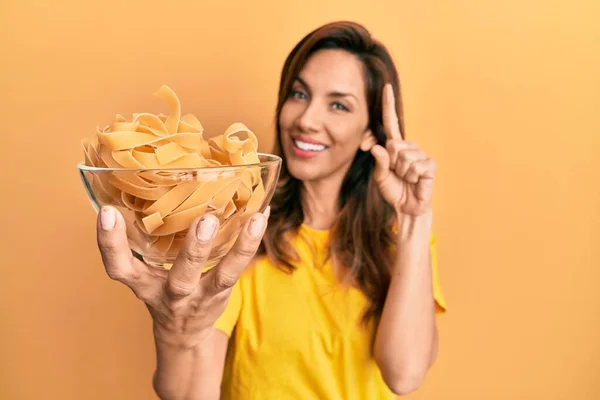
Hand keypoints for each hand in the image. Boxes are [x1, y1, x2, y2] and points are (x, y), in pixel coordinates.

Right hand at [96, 205, 268, 345]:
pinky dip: (252, 242)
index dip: (110, 243)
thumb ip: (141, 241)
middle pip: (181, 278)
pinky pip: (241, 269)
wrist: (184, 333)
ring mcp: (202, 297)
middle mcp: (172, 294)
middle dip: (194, 251)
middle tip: (206, 220)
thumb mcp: (145, 273)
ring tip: (255, 221)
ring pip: (223, 277)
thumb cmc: (162, 289)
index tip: (107, 212)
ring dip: (240, 250)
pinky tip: (263, 215)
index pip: (119, 268)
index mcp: (144, 285)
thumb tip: (151, 184)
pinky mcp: (224, 294)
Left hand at [371, 84, 435, 216]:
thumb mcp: (380, 177)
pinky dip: (411, 176)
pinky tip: (415, 181)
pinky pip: (415, 166)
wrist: (407, 208)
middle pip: (394, 146)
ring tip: (406, 179)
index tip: (386, 87)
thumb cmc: (394, 191)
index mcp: (395, 147)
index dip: (388, 105)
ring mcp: (421, 154)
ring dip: (401, 172)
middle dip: (391, 164)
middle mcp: (409, 147)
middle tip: (398, 175)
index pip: (391, 123)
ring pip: (404, 157)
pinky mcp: (430, 164)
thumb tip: (377, 147)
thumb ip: (379, 162)